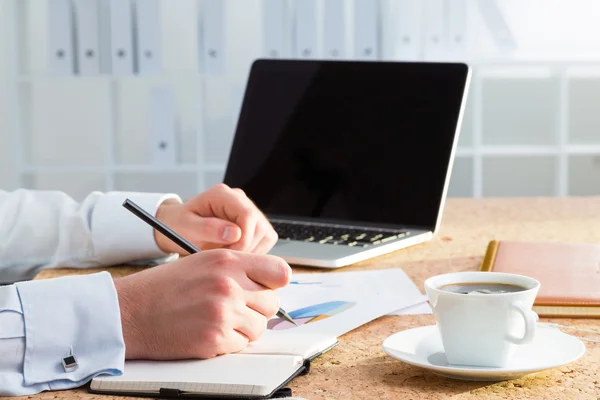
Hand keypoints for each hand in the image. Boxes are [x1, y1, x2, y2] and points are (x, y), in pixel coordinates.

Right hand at [114, 249, 290, 359]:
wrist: (131, 311)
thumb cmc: (164, 287)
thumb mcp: (204, 261)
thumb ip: (239, 268)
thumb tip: (272, 282)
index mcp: (228, 261)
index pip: (280, 272)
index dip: (274, 283)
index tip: (266, 289)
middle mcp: (229, 284)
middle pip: (272, 303)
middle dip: (257, 308)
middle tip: (235, 308)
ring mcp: (223, 313)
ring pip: (259, 327)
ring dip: (244, 328)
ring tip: (218, 319)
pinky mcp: (215, 339)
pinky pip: (242, 345)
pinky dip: (229, 342)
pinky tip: (208, 331)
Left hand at [155, 184, 277, 253]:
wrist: (179, 226)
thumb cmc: (180, 225)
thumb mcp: (186, 228)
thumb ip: (208, 228)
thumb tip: (235, 233)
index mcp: (222, 195)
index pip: (248, 215)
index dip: (244, 240)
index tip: (230, 254)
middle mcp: (240, 199)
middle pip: (260, 227)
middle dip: (246, 248)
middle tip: (225, 258)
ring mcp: (250, 211)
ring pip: (266, 235)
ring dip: (250, 251)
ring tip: (227, 255)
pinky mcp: (255, 224)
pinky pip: (265, 241)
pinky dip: (254, 252)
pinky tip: (235, 254)